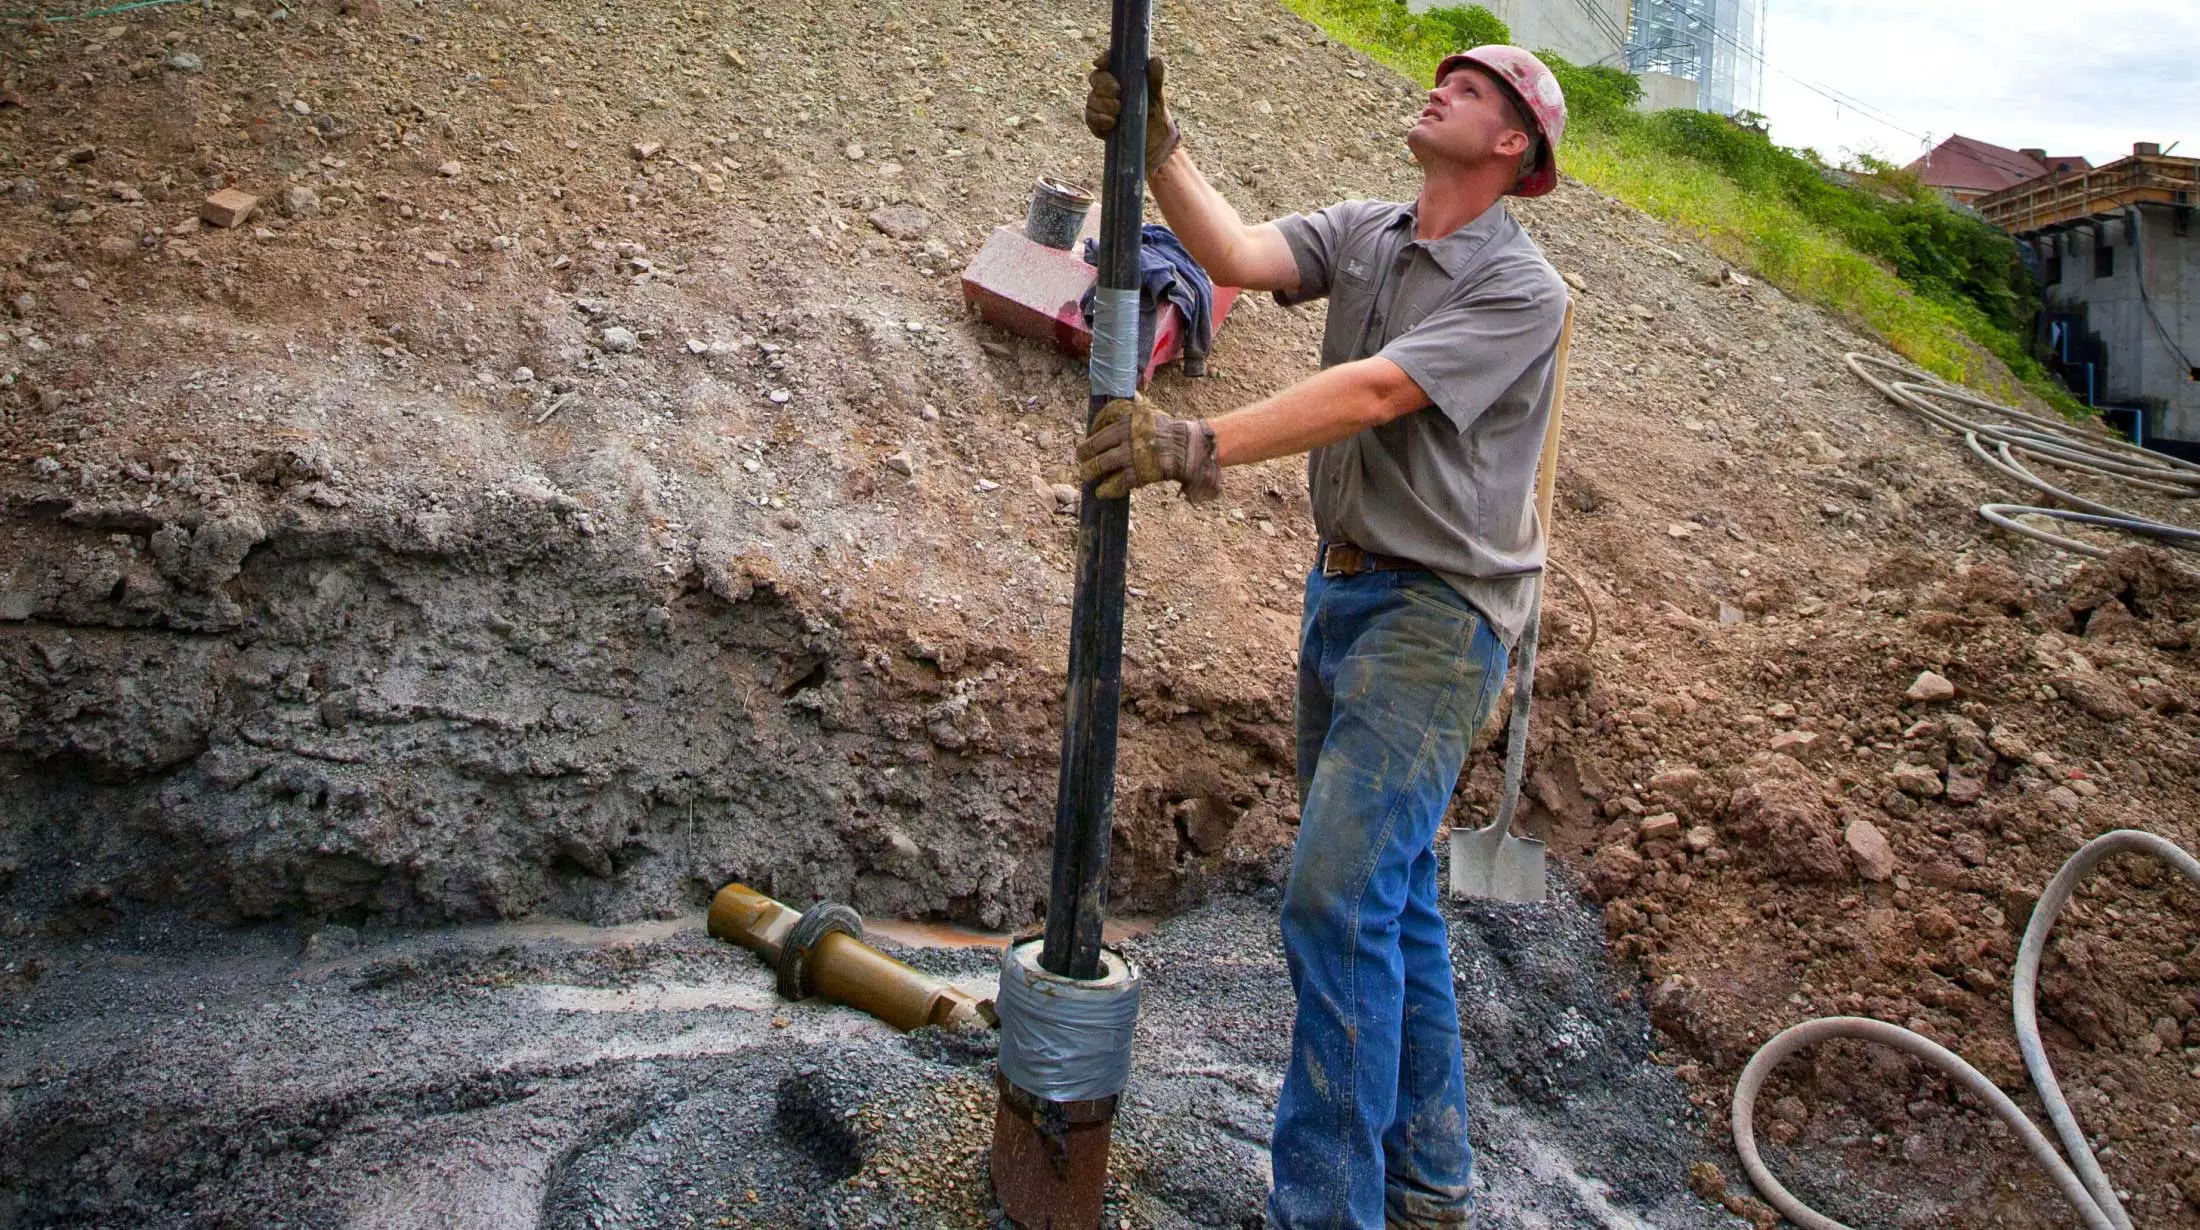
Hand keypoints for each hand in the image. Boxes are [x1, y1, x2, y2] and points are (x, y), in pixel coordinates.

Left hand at [1075, 397, 1220, 501]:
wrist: (1186, 448)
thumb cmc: (1167, 430)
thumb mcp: (1148, 411)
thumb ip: (1133, 406)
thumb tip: (1125, 394)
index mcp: (1127, 419)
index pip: (1100, 423)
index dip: (1091, 431)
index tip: (1089, 437)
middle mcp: (1125, 436)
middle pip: (1095, 445)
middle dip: (1084, 453)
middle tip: (1081, 458)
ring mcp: (1130, 455)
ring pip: (1101, 464)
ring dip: (1090, 471)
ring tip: (1086, 475)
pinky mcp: (1137, 474)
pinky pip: (1116, 483)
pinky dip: (1107, 489)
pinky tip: (1101, 491)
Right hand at [1083, 54, 1181, 169]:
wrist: (1154, 144)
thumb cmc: (1155, 115)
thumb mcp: (1157, 97)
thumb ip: (1155, 79)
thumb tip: (1155, 60)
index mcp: (1121, 77)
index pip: (1107, 63)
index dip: (1103, 59)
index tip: (1102, 63)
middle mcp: (1107, 89)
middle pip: (1095, 78)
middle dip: (1104, 85)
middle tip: (1118, 92)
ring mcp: (1100, 106)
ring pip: (1091, 98)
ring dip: (1103, 104)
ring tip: (1119, 111)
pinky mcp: (1097, 123)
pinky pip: (1090, 117)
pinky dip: (1099, 119)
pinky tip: (1111, 123)